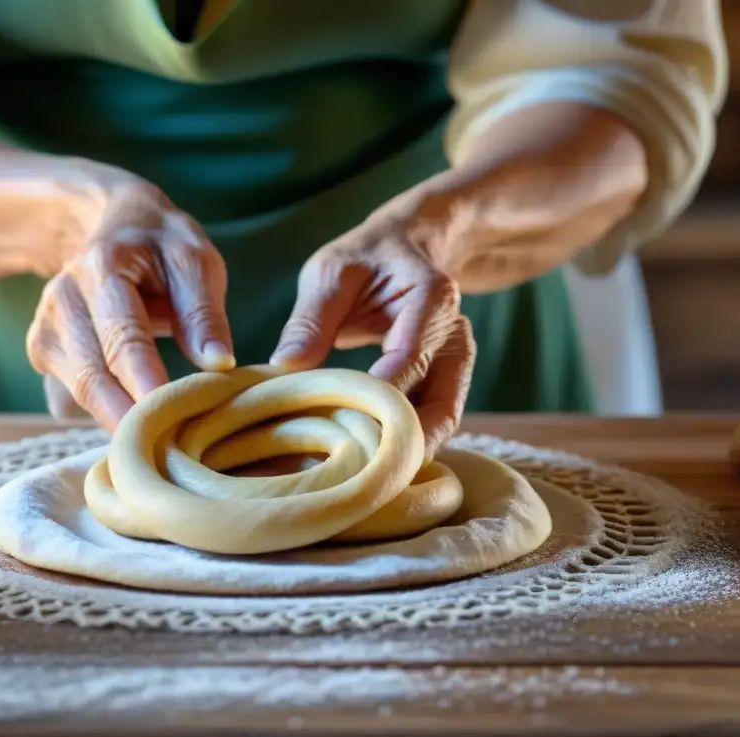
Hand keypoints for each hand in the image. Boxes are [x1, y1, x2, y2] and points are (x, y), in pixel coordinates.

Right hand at [27, 176, 234, 431]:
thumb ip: (203, 310)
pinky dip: (103, 415)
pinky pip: (72, 395)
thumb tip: (219, 364)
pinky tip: (135, 432)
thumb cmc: (161, 246)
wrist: (111, 226)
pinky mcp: (44, 351)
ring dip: (116, 422)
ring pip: (79, 391)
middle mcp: (63, 298)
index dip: (143, 380)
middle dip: (128, 417)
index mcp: (102, 267)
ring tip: (159, 451)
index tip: (167, 417)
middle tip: (168, 454)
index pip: (122, 335)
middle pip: (92, 373)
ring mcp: (46, 326)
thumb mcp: (194, 259)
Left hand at [270, 189, 476, 459]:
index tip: (343, 430)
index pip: (409, 357)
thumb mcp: (332, 271)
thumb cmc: (367, 257)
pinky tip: (366, 469)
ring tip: (357, 486)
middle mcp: (456, 337)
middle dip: (398, 445)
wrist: (410, 247)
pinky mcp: (447, 386)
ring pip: (440, 425)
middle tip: (352, 480)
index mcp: (432, 298)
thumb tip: (283, 368)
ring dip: (403, 455)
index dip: (380, 398)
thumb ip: (312, 319)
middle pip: (438, 406)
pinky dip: (402, 447)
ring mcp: (456, 366)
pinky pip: (430, 424)